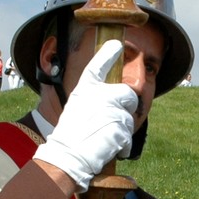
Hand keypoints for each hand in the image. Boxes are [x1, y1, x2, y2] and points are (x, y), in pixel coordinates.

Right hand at [32, 40, 137, 191]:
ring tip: (102, 138)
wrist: (68, 154)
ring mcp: (113, 111)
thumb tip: (109, 100)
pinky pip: (128, 137)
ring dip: (120, 130)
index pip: (98, 65)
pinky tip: (107, 147)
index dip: (107, 54)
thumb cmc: (69, 134)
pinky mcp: (121, 129)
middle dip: (125, 107)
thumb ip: (93, 99)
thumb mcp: (76, 107)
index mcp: (86, 88)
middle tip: (111, 120)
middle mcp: (101, 95)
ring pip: (129, 118)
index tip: (116, 44)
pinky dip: (120, 145)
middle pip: (128, 94)